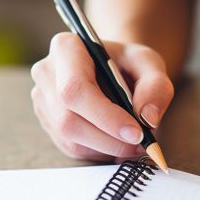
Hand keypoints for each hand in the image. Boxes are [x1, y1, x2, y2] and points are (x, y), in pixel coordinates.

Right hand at [31, 33, 173, 160]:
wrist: (113, 70)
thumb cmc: (128, 64)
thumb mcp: (150, 64)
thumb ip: (156, 86)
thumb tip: (148, 119)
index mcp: (66, 48)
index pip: (75, 88)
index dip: (105, 116)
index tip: (136, 132)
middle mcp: (46, 73)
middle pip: (68, 119)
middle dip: (109, 139)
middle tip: (141, 144)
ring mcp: (43, 100)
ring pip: (70, 138)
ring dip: (107, 148)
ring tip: (133, 142)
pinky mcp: (48, 122)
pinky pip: (71, 148)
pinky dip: (99, 151)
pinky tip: (116, 140)